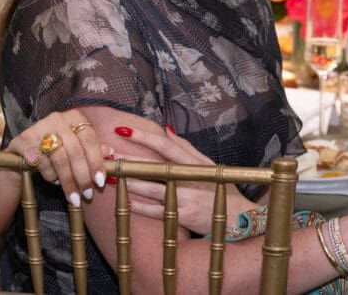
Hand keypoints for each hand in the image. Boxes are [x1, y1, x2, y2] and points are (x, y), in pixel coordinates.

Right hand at [5, 108, 108, 207]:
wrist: (23, 150)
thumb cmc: (55, 148)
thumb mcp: (75, 145)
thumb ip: (91, 148)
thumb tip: (110, 153)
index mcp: (74, 117)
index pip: (90, 139)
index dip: (96, 162)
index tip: (100, 182)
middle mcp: (57, 119)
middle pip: (75, 151)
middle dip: (83, 177)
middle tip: (87, 194)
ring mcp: (39, 128)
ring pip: (60, 160)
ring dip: (68, 182)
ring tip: (73, 195)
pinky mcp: (24, 140)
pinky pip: (42, 163)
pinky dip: (51, 176)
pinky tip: (54, 181)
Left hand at [116, 125, 260, 234]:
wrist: (239, 218)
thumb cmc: (220, 187)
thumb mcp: (207, 163)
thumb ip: (186, 147)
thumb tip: (165, 129)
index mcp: (195, 162)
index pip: (165, 145)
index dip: (144, 137)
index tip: (124, 130)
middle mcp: (190, 178)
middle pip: (154, 166)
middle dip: (130, 159)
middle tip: (109, 154)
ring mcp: (186, 198)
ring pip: (151, 189)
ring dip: (129, 182)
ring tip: (110, 175)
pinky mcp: (183, 217)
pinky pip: (156, 212)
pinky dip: (140, 207)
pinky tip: (126, 200)